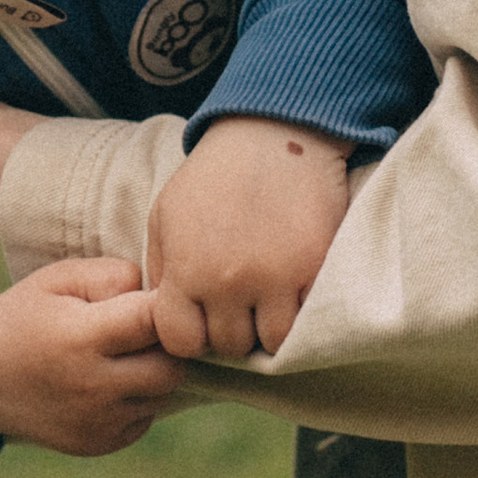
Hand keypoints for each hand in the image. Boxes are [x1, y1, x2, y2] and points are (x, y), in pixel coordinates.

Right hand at [0, 259, 184, 453]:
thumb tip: (158, 293)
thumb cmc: (25, 315)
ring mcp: (97, 423)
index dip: (164, 304)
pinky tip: (109, 380)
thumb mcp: (58, 278)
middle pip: (171, 366)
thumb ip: (112, 276)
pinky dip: (138, 398)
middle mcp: (92, 388)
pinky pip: (144, 417)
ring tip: (122, 352)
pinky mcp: (99, 444)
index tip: (156, 294)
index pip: (154, 321)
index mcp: (80, 338)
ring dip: (154, 371)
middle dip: (167, 343)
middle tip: (143, 326)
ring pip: (162, 393)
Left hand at [145, 116, 357, 361]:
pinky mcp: (314, 269)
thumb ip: (162, 267)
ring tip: (267, 298)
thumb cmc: (215, 173)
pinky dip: (301, 312)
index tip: (201, 315)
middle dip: (232, 329)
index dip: (190, 333)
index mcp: (187, 268)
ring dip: (268, 327)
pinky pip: (307, 320)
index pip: (181, 341)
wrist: (274, 133)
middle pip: (229, 345)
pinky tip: (292, 286)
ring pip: (271, 342)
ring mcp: (274, 278)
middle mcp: (228, 281)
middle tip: (239, 302)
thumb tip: (165, 312)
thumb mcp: (167, 213)